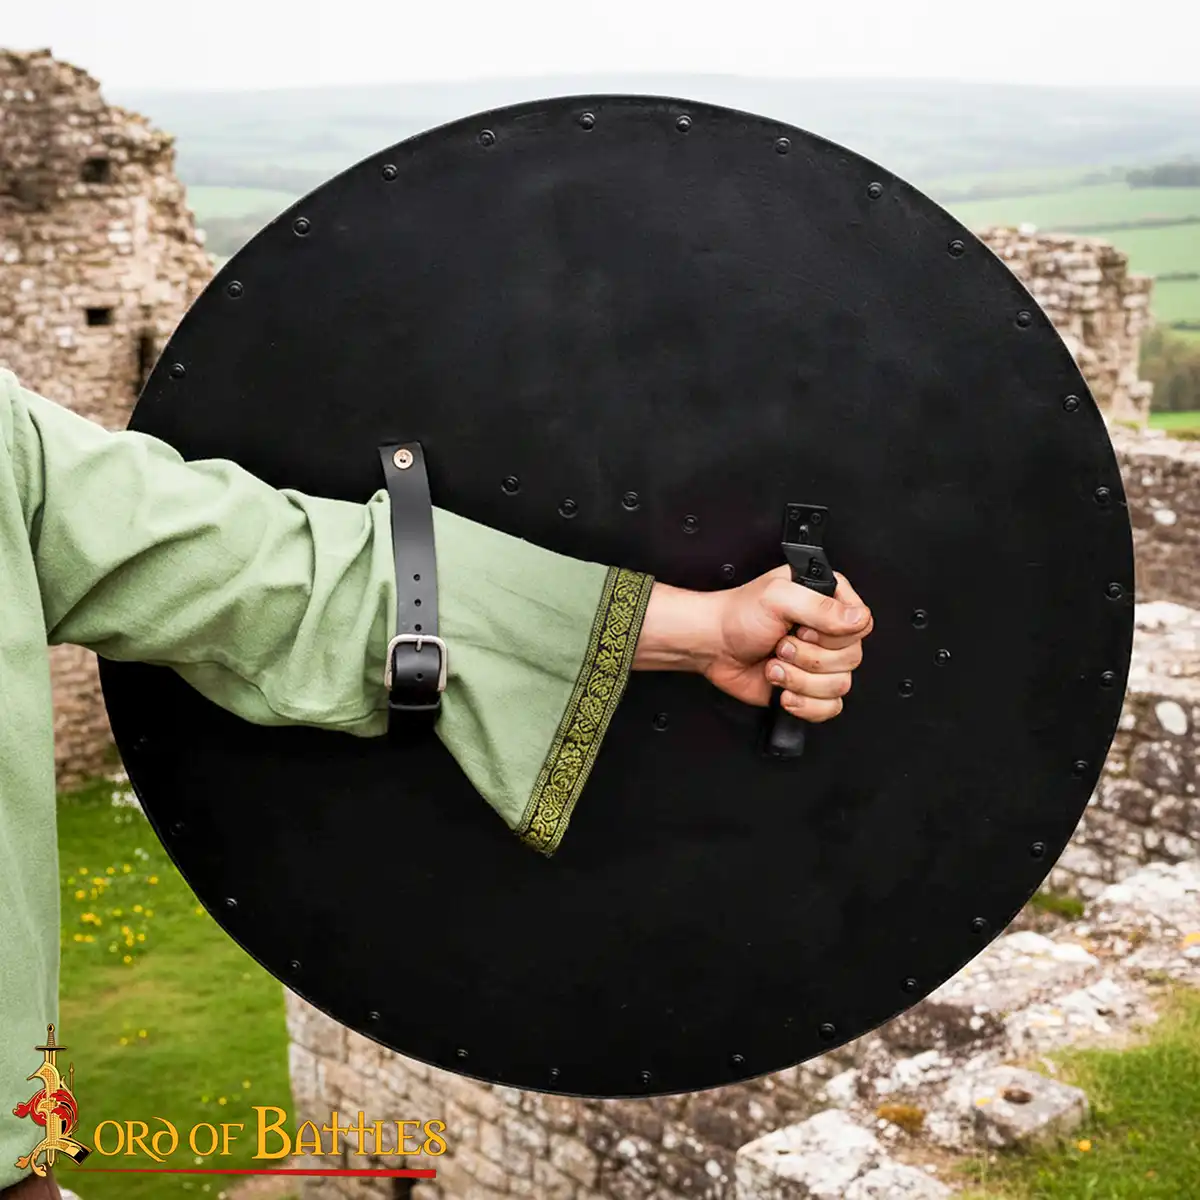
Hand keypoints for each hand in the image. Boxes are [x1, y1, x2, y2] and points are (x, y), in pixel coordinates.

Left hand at [705, 568, 871, 718]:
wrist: (713, 645)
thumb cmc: (738, 616)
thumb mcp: (777, 597)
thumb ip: (820, 607)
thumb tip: (857, 618)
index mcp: (828, 601)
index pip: (862, 623)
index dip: (834, 634)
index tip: (803, 629)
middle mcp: (829, 632)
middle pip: (852, 658)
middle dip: (810, 658)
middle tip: (782, 646)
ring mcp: (821, 662)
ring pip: (840, 685)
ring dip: (801, 680)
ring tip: (776, 665)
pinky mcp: (810, 689)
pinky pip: (830, 707)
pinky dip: (805, 704)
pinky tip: (785, 692)